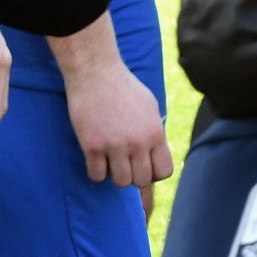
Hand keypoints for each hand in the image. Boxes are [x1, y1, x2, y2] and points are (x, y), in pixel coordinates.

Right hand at [66, 60, 172, 187]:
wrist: (96, 73)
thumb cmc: (124, 88)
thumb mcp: (150, 108)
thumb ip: (154, 133)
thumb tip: (155, 156)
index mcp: (155, 132)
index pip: (164, 171)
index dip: (154, 173)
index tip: (143, 164)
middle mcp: (138, 142)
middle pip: (141, 181)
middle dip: (133, 175)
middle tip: (124, 162)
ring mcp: (114, 146)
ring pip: (120, 182)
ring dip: (114, 175)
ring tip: (110, 159)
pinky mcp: (92, 146)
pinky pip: (96, 176)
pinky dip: (96, 171)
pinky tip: (96, 157)